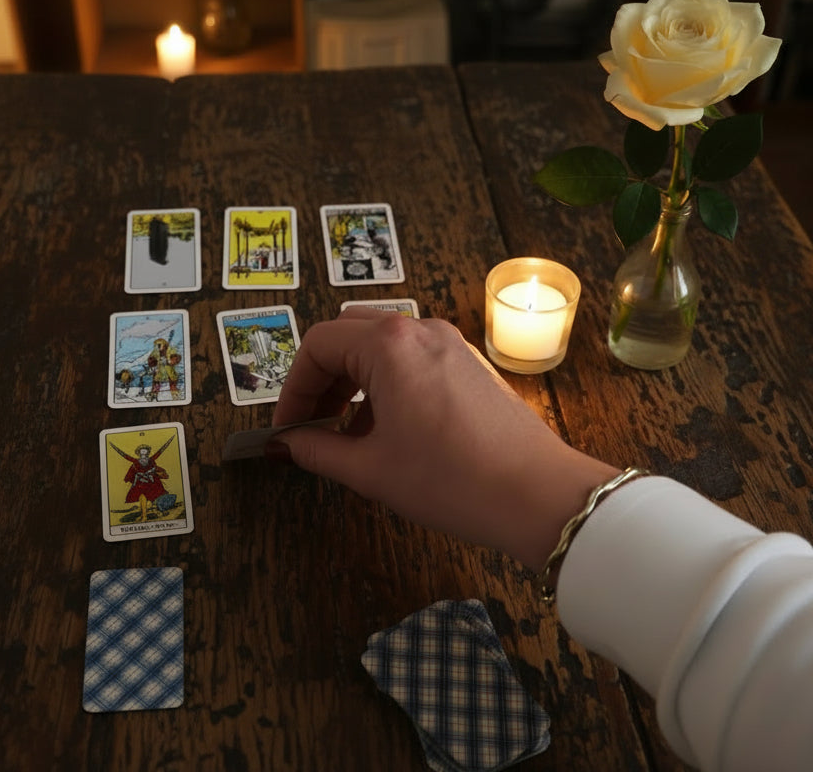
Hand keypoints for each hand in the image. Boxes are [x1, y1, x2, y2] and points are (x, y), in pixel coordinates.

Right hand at [273, 309, 618, 568]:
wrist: (538, 494)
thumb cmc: (449, 480)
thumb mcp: (370, 469)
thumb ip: (317, 449)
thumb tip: (285, 444)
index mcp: (388, 343)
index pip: (318, 345)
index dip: (293, 389)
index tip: (287, 429)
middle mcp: (420, 328)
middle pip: (349, 335)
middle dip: (323, 379)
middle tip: (314, 425)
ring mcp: (451, 342)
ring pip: (382, 345)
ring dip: (355, 381)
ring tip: (349, 434)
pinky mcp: (471, 362)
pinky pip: (414, 358)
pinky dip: (388, 383)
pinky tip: (391, 429)